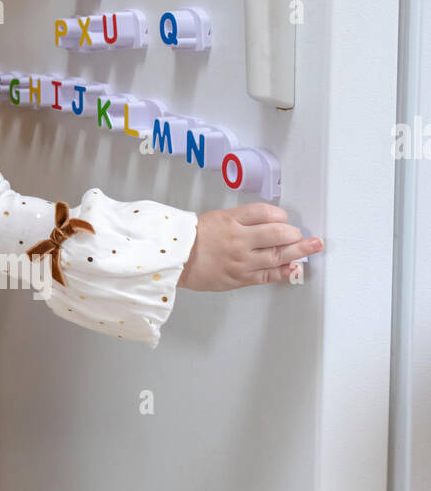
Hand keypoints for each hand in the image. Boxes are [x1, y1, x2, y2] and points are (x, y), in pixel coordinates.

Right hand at [176, 203, 323, 291]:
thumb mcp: (217, 217)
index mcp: (231, 220)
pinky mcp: (240, 278)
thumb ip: (243, 220)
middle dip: (295, 233)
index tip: (284, 219)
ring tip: (313, 246)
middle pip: (278, 233)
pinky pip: (268, 275)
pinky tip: (295, 268)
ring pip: (277, 255)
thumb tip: (270, 223)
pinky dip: (285, 272)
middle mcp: (239, 239)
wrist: (175, 260)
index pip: (266, 212)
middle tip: (304, 235)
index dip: (281, 215)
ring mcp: (241, 260)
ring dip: (299, 250)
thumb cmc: (193, 239)